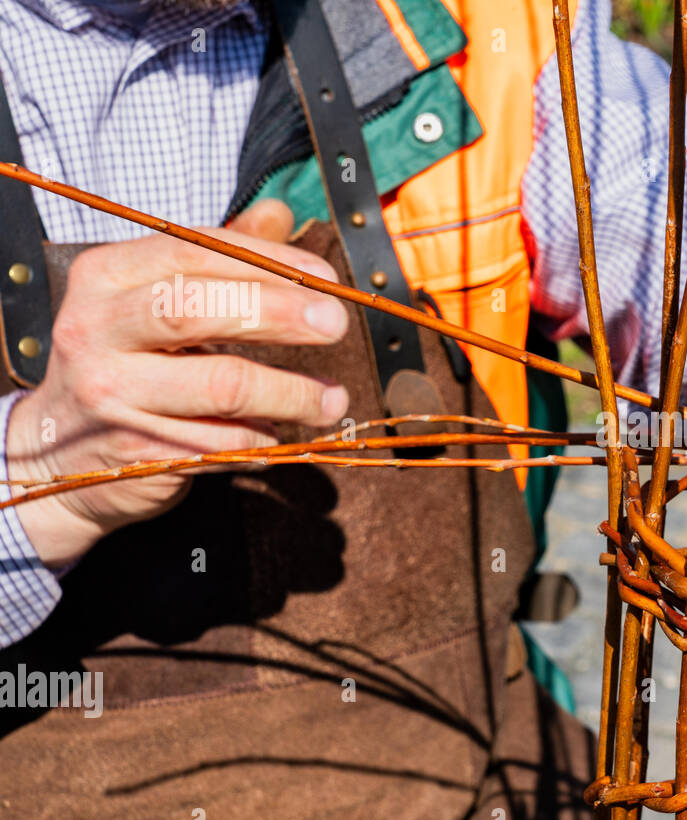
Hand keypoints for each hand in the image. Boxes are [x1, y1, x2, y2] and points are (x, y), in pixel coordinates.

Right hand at [5, 200, 350, 566]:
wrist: (57, 447)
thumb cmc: (123, 359)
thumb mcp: (157, 297)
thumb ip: (219, 256)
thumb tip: (277, 211)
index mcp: (105, 278)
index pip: (193, 253)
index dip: (269, 264)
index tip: (326, 280)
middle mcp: (98, 331)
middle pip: (198, 309)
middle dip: (280, 314)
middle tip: (336, 325)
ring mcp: (113, 394)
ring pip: (223, 386)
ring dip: (293, 393)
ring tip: (332, 399)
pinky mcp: (137, 449)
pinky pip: (223, 441)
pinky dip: (265, 435)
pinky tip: (281, 430)